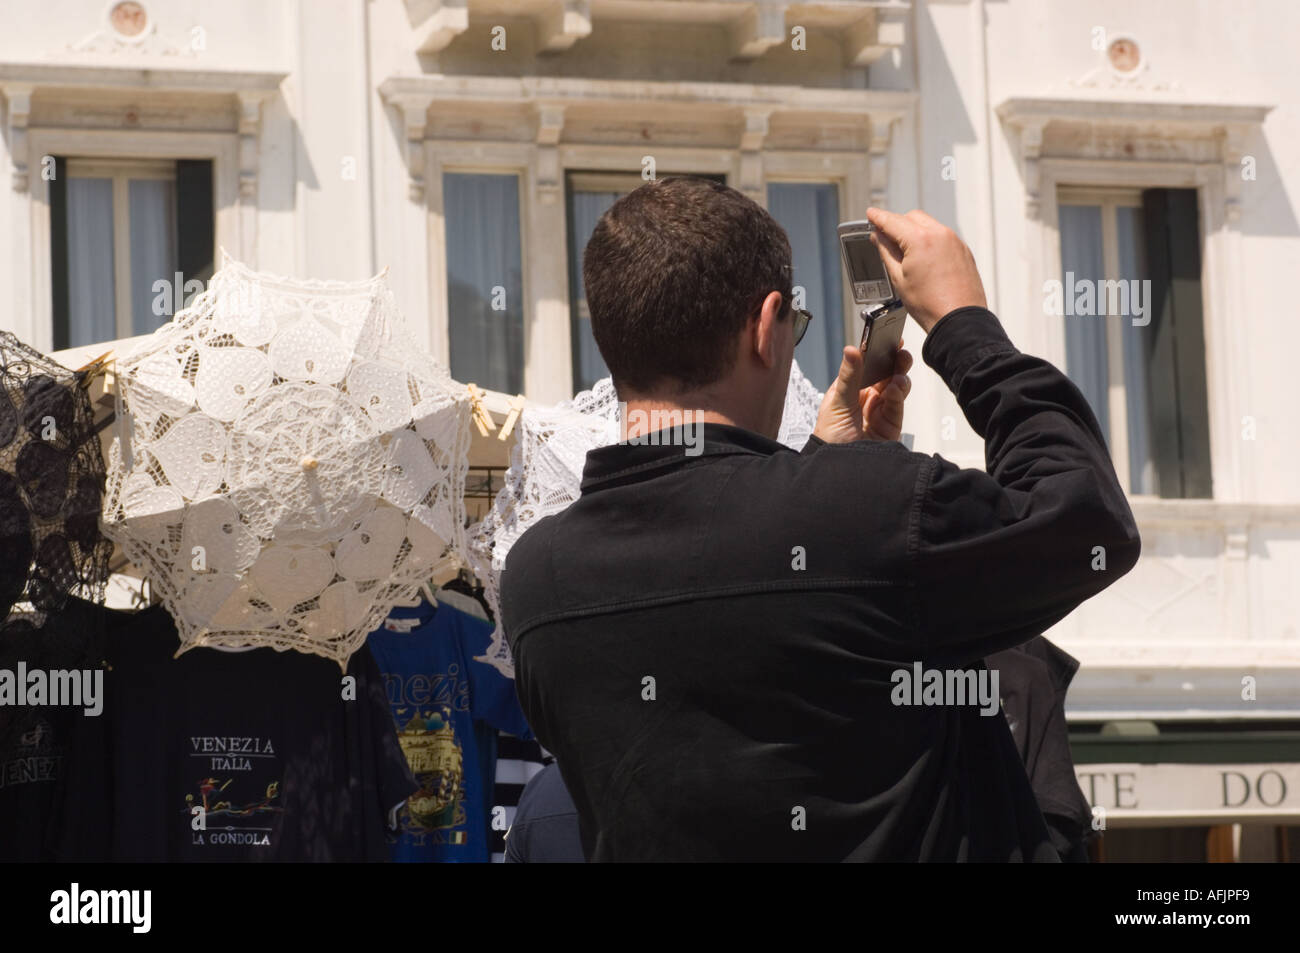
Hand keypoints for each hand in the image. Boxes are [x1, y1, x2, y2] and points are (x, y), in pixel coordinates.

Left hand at [812, 344, 912, 444]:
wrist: (838, 469)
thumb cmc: (830, 438)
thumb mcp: (837, 402)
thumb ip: (848, 376)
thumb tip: (851, 349)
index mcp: (850, 388)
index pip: (866, 364)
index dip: (876, 350)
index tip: (886, 335)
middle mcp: (866, 397)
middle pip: (885, 372)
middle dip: (893, 360)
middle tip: (899, 349)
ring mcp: (880, 410)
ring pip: (896, 386)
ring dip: (899, 376)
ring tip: (897, 372)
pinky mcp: (891, 423)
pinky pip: (898, 404)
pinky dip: (898, 394)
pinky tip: (895, 388)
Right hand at [865, 208, 987, 333]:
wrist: (958, 320)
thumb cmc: (930, 304)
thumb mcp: (898, 278)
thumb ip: (886, 252)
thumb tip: (878, 237)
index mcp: (920, 239)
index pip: (893, 221)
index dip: (878, 217)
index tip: (871, 214)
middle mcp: (940, 234)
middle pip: (912, 217)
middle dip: (897, 223)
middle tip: (884, 235)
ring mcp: (955, 241)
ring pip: (929, 225)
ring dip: (914, 231)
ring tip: (904, 249)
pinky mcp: (963, 251)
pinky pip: (942, 236)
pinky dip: (930, 240)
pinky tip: (923, 256)